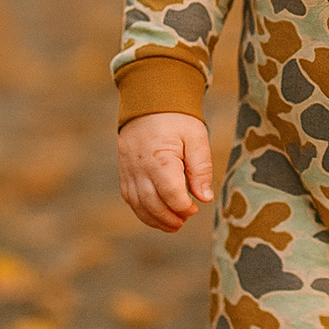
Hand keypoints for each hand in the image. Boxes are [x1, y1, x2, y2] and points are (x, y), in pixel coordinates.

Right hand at [118, 112, 214, 232]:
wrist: (149, 104)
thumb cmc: (176, 120)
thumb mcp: (196, 137)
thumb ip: (201, 168)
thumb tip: (204, 198)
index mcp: (159, 157)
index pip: (170, 193)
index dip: (183, 207)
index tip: (196, 208)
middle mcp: (140, 167)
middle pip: (152, 204)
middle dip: (170, 218)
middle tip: (186, 220)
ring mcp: (128, 171)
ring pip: (139, 205)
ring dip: (156, 220)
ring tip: (175, 224)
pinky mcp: (124, 174)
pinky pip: (131, 199)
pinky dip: (143, 212)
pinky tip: (158, 217)